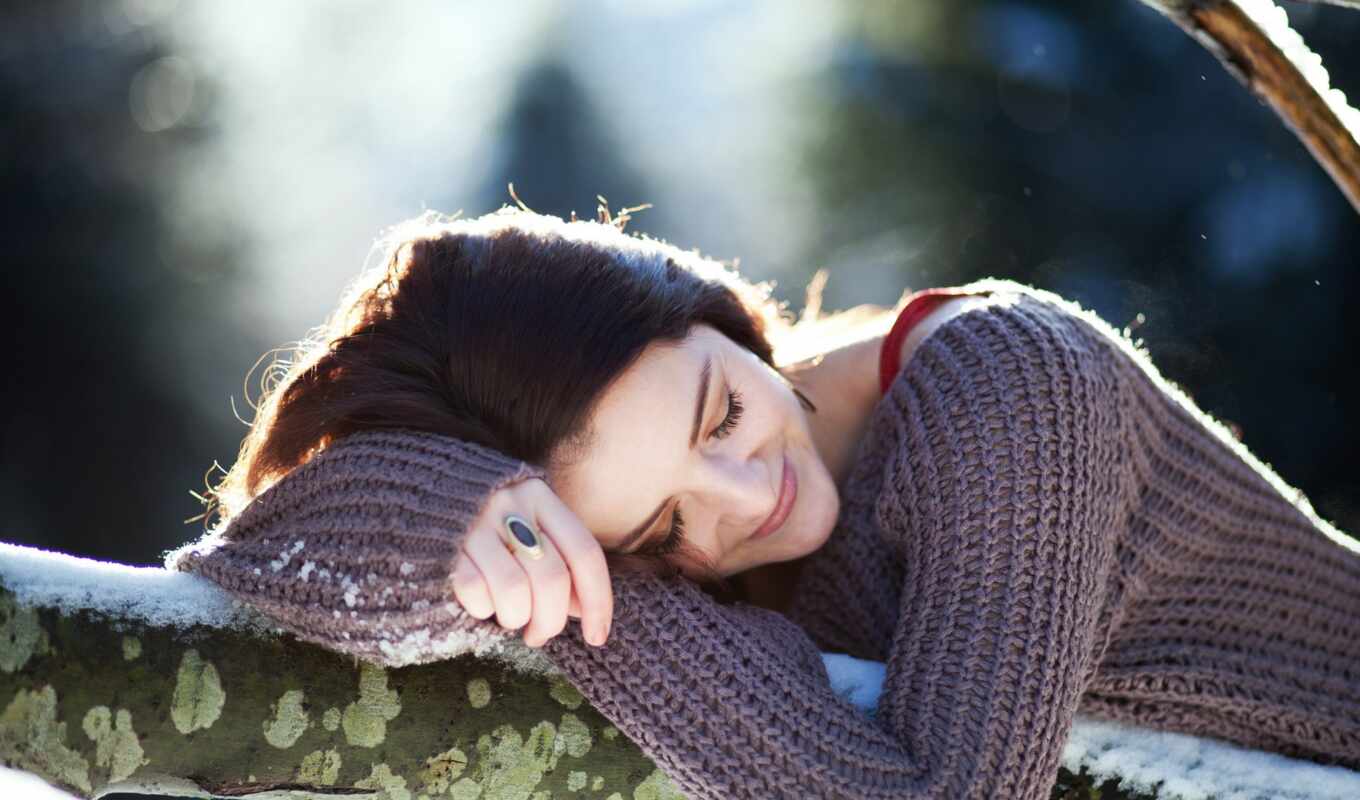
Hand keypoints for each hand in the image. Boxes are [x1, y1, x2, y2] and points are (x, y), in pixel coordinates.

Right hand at [449, 477, 612, 647]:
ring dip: (516, 618)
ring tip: (509, 617)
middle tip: (539, 634)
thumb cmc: (489, 525)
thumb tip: (583, 612)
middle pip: (551, 578)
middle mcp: (511, 504)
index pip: (584, 553)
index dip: (598, 600)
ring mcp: (475, 525)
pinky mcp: (443, 546)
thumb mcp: (529, 528)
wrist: (416, 496)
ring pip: (514, 591)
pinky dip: (481, 609)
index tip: (597, 637)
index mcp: (541, 497)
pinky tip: (480, 604)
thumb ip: (559, 561)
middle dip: (551, 620)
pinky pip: (474, 592)